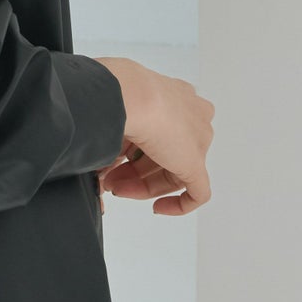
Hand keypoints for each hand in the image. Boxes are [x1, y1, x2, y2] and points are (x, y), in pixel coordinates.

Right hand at [91, 57, 214, 215]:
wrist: (128, 96)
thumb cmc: (118, 93)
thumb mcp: (118, 111)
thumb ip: (117, 131)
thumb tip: (104, 155)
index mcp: (176, 95)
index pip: (158, 132)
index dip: (132, 151)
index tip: (114, 160)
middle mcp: (190, 114)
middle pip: (163, 154)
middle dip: (133, 171)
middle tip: (110, 180)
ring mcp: (197, 140)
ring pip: (172, 171)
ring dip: (141, 185)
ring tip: (116, 188)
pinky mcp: (196, 164)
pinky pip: (196, 193)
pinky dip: (178, 205)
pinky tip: (158, 208)